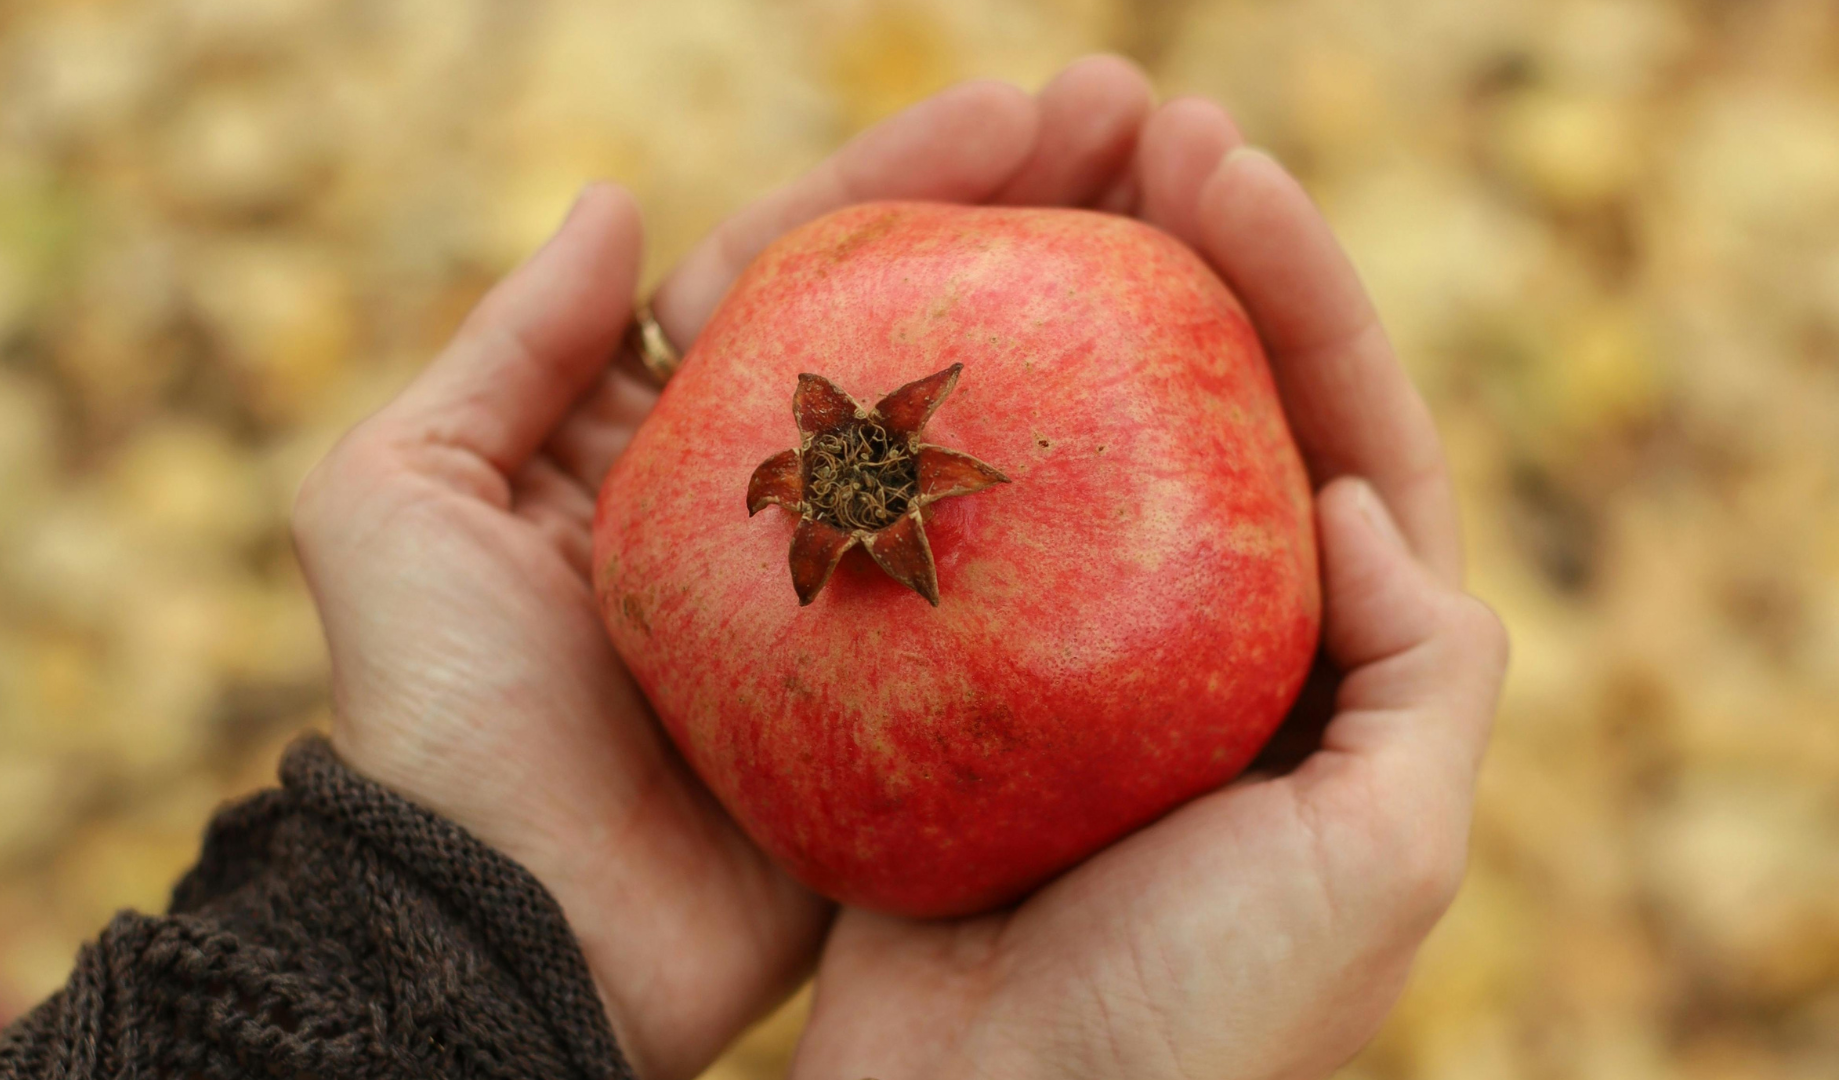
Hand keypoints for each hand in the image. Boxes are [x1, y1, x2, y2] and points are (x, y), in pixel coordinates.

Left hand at [290, 57, 1166, 1079]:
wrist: (502, 926)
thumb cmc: (436, 714)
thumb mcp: (400, 500)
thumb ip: (509, 348)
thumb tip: (612, 196)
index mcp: (662, 439)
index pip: (803, 268)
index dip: (912, 181)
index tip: (1035, 108)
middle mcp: (770, 504)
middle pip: (918, 331)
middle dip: (1029, 220)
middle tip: (1148, 128)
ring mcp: (851, 599)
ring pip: (978, 445)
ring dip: (1085, 337)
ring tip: (1199, 229)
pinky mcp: (910, 703)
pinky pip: (1008, 596)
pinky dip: (1088, 522)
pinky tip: (1182, 441)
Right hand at [784, 102, 1509, 1077]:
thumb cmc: (1194, 1028)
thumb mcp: (1383, 858)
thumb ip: (1426, 674)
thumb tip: (1354, 498)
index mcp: (1331, 683)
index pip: (1339, 441)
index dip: (1299, 292)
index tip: (1219, 169)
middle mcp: (1210, 663)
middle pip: (1203, 419)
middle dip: (1178, 265)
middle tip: (1120, 128)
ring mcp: (1078, 672)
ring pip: (1075, 456)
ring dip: (1053, 320)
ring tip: (1015, 182)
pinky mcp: (960, 695)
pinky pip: (958, 533)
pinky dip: (940, 434)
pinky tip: (901, 339)